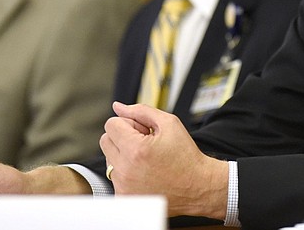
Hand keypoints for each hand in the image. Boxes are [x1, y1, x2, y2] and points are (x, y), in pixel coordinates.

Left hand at [101, 102, 228, 219]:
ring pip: (108, 159)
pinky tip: (144, 172)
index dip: (129, 123)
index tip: (143, 131)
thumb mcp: (169, 123)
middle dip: (122, 137)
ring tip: (146, 159)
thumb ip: (140, 111)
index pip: (111, 124)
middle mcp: (126, 170)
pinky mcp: (123, 197)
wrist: (197, 187)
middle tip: (143, 142)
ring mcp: (123, 186)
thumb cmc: (186, 156)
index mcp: (136, 149)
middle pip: (105, 140)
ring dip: (123, 155)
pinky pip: (114, 176)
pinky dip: (125, 172)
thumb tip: (118, 107)